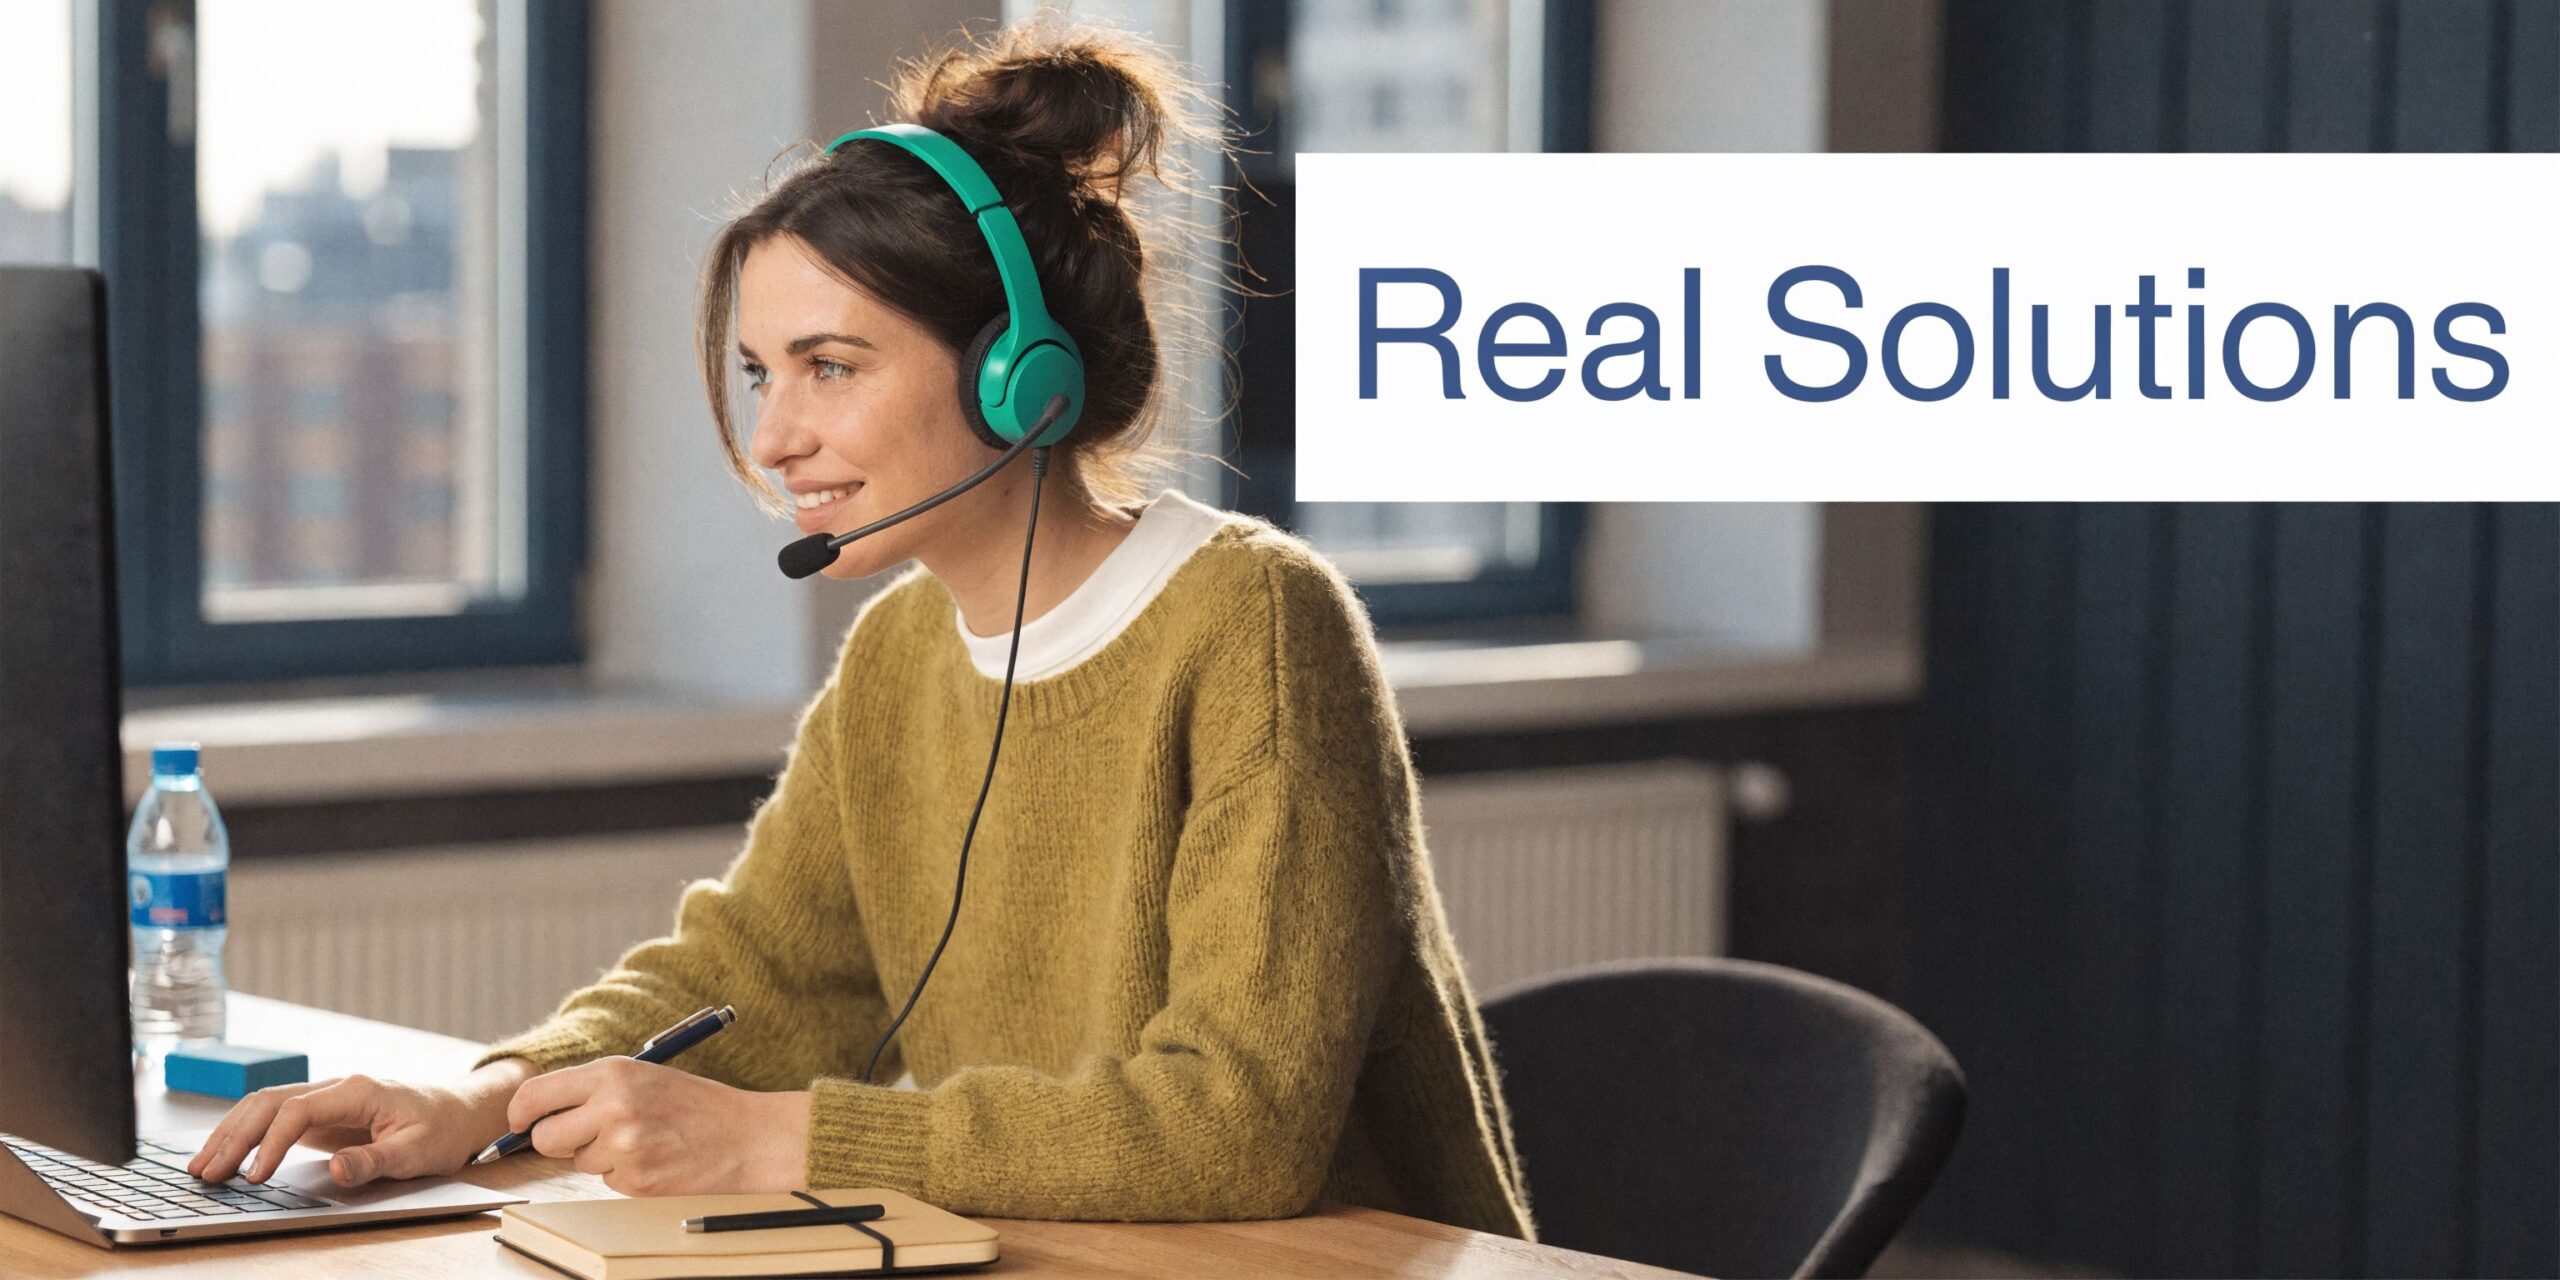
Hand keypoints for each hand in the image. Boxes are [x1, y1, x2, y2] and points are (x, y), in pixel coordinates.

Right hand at [186, 1059, 533, 1187]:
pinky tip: (225, 1155)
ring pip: (265, 1105)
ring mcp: (327, 1099)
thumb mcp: (417, 1152)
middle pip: (270, 1102)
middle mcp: (336, 1088)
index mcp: (359, 1091)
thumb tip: (336, 1167)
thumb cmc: (441, 1130)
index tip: (255, 1177)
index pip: (298, 1110)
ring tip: (201, 1167)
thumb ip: (376, 1161)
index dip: (271, 1143)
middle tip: (206, 1173)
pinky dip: (245, 1134)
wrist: (458, 1112)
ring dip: (231, 1133)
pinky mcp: (322, 1114)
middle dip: (234, 1136)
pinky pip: (274, 1118)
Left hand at [504, 1057, 809, 1196]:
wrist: (748, 1137)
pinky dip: (625, 1174)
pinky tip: (656, 1159)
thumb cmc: (695, 1105)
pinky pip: (606, 1181)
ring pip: (578, 1162)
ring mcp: (624, 1147)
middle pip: (546, 1138)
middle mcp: (613, 1106)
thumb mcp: (643, 1078)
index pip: (535, 1095)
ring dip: (600, 1157)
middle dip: (559, 1141)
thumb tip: (536, 1115)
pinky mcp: (635, 1180)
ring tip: (642, 1141)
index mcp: (613, 1072)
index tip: (519, 1123)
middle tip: (586, 1135)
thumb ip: (592, 1090)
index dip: (520, 1114)